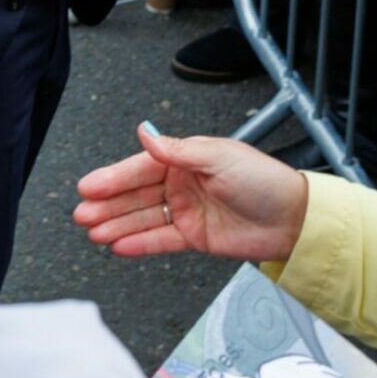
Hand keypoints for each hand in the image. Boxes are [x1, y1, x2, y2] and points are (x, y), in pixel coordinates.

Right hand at [71, 121, 309, 262]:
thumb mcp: (218, 157)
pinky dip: (139, 243)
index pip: (140, 168)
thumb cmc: (264, 181)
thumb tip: (145, 131)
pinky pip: (159, 240)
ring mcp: (186, 210)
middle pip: (135, 195)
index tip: (88, 187)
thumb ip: (177, 150)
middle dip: (107, 205)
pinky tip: (118, 245)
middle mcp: (182, 184)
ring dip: (117, 225)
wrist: (294, 219)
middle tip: (82, 214)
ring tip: (93, 232)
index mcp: (186, 159)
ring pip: (142, 218)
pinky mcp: (194, 236)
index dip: (113, 178)